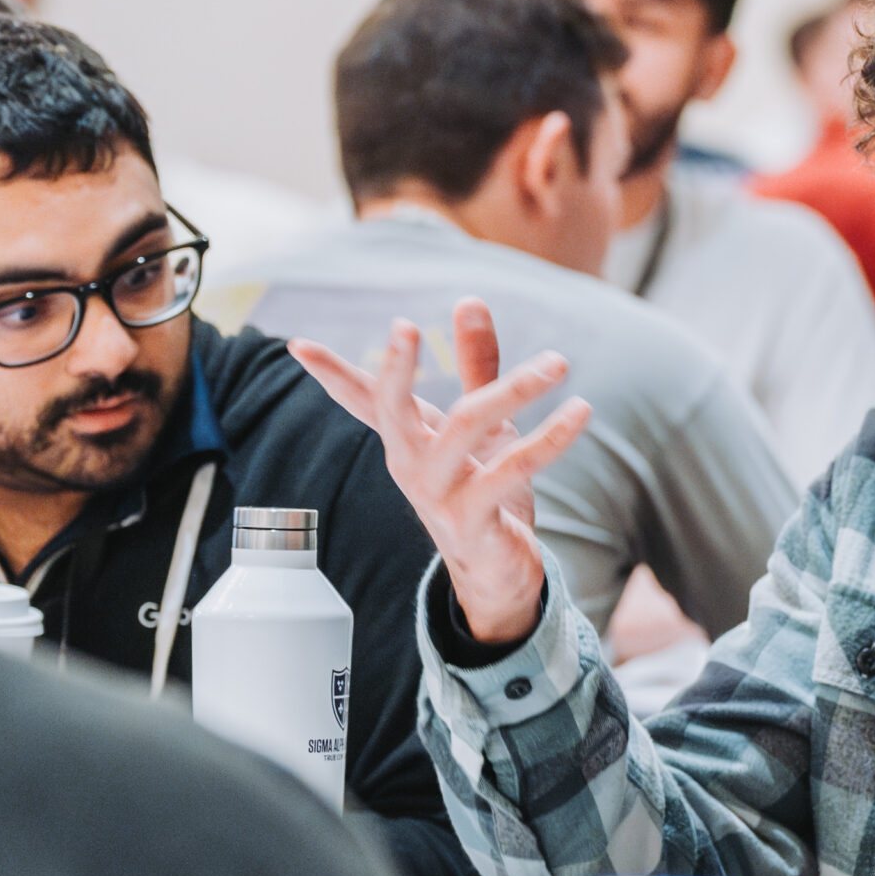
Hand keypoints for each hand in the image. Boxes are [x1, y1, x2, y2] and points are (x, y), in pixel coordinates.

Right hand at [290, 298, 590, 644]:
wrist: (499, 574)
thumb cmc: (484, 492)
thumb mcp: (483, 426)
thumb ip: (478, 365)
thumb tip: (468, 300)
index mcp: (409, 441)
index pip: (364, 400)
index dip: (332, 373)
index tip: (295, 345)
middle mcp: (413, 465)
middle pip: (394, 409)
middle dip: (395, 368)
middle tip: (403, 327)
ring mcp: (440, 495)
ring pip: (466, 427)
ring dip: (515, 389)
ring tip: (557, 364)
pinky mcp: (475, 521)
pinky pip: (511, 470)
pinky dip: (550, 439)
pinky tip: (579, 412)